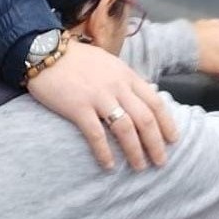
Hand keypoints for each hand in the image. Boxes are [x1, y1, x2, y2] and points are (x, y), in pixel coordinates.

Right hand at [27, 40, 179, 170]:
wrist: (44, 51)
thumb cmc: (77, 59)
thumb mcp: (109, 63)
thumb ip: (126, 80)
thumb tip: (143, 96)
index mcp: (127, 76)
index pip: (155, 102)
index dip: (167, 123)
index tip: (173, 140)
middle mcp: (117, 86)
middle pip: (145, 119)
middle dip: (156, 143)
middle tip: (161, 161)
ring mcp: (98, 96)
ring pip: (126, 128)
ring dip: (135, 151)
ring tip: (140, 166)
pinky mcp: (78, 107)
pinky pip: (96, 134)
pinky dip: (105, 152)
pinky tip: (110, 165)